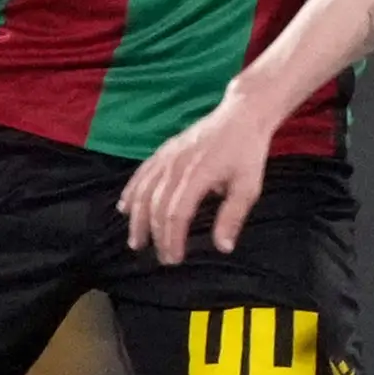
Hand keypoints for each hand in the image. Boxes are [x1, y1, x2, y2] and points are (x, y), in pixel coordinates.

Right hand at [119, 95, 273, 266]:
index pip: (176, 214)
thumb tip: (223, 248)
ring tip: (136, 241)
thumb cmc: (247, 153)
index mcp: (198, 174)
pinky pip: (141, 173)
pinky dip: (131, 192)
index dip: (172, 239)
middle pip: (156, 205)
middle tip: (161, 257)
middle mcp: (176, 165)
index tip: (174, 259)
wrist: (242, 115)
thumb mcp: (249, 187)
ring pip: (143, 190)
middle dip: (155, 235)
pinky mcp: (164, 150)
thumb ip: (232, 217)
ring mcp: (167, 156)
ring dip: (137, 218)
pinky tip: (124, 208)